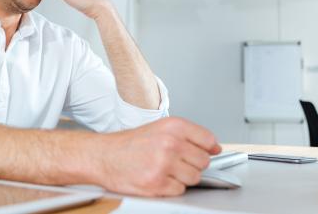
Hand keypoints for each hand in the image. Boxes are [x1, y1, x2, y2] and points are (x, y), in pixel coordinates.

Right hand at [94, 117, 220, 196]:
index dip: (208, 148)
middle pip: (203, 161)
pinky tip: (157, 178)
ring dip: (182, 177)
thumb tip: (214, 147)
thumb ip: (187, 136)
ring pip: (194, 178)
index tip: (205, 152)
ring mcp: (164, 164)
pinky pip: (179, 190)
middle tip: (175, 162)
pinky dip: (170, 188)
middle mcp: (170, 143)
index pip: (208, 139)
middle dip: (192, 164)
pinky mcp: (157, 184)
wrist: (103, 156)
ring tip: (164, 169)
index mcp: (173, 126)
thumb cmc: (129, 144)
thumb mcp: (159, 128)